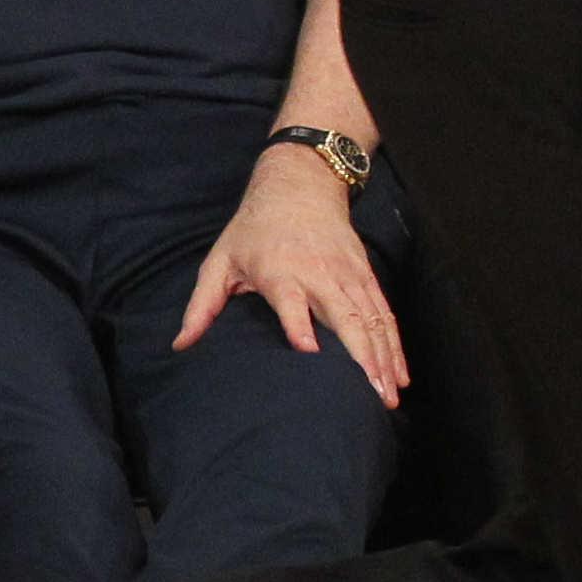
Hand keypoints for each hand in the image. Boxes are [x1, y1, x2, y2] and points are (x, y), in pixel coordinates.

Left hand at [175, 148, 405, 407]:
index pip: (291, 301)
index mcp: (280, 272)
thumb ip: (202, 306)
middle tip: (371, 395)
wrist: (300, 186)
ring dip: (384, 358)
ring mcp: (348, 275)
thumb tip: (180, 345)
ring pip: (373, 320)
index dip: (299, 325)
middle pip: (346, 317)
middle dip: (362, 357)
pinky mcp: (366, 276)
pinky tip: (400, 372)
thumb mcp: (220, 261)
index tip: (309, 352)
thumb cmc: (253, 230)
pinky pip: (385, 314)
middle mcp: (320, 274)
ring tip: (391, 394)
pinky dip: (395, 345)